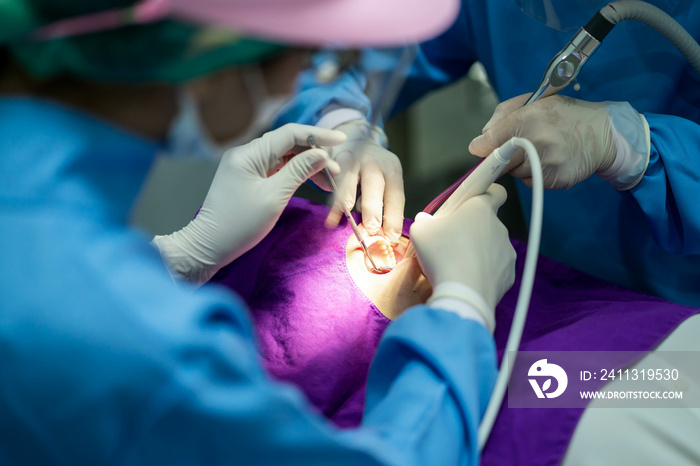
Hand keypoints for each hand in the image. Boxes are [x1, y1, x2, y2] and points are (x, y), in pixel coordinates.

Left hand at [153, 124, 345, 282]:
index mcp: (249, 154)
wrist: (209, 246)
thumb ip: (299, 171)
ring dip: (307, 164)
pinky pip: (275, 167)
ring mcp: (245, 165)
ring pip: (283, 156)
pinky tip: (310, 180)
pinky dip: (294, 172)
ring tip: (328, 180)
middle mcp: (246, 154)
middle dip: (315, 153)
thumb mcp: (274, 197)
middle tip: (337, 171)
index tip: (342, 139)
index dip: (318, 135)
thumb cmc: (239, 224)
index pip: (290, 134)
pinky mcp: (247, 178)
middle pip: (287, 143)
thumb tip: (322, 154)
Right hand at [313, 119, 404, 243]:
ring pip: (349, 178)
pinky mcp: (335, 160)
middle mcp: (374, 161)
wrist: (353, 140)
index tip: (391, 237)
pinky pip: (332, 182)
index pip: (395, 195)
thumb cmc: (370, 172)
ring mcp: (353, 158)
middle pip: (374, 182)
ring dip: (348, 199)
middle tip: (372, 228)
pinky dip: (332, 202)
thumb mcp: (383, 183)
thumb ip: (382, 206)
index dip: (393, 217)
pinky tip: (331, 220)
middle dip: (373, 207)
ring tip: (348, 217)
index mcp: (392, 170)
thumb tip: (382, 236)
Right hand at [409, 184, 515, 310]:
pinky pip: (495, 268)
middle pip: (487, 223)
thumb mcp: (420, 231)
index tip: (474, 204)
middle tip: (452, 242)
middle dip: (473, 230)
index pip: (496, 191)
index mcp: (480, 209)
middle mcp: (498, 226)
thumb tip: (425, 221)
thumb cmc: (441, 255)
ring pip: (492, 247)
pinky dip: (484, 273)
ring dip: (478, 252)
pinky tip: (467, 280)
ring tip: (457, 266)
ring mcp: (507, 251)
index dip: (487, 194)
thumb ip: (424, 221)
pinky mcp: (509, 273)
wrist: (463, 293)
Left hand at [469, 94, 616, 189]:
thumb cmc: (563, 115)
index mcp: (527, 118)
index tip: (481, 149)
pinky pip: (530, 182)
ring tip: (538, 151)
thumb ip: (503, 114)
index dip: (482, 147)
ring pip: (515, 173)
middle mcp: (535, 142)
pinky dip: (534, 175)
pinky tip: (548, 162)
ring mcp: (545, 163)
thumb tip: (482, 138)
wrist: (602, 133)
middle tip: (513, 150)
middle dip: (502, 157)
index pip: (490, 141)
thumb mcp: (534, 101)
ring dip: (519, 166)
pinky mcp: (553, 179)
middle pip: (500, 161)